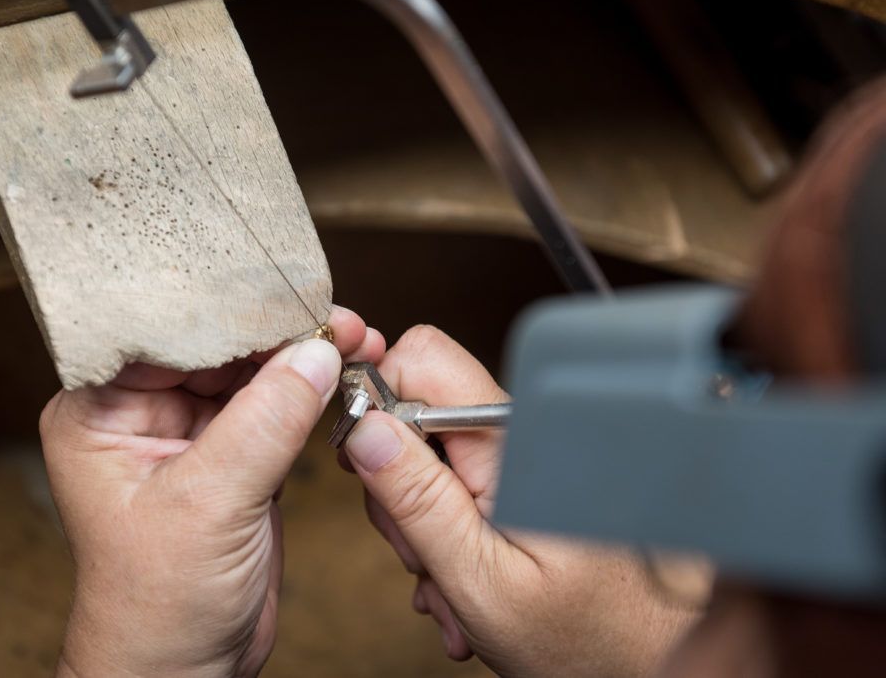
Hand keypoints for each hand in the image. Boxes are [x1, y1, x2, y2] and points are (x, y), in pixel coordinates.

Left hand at [40, 306, 384, 677]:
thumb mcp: (207, 506)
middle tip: (335, 318)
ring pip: (250, 375)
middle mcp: (140, 416)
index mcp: (99, 413)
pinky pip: (274, 409)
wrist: (183, 672)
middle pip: (216, 348)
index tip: (288, 291)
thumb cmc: (155, 607)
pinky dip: (310, 393)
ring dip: (301, 358)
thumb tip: (316, 355)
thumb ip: (264, 424)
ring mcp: (190, 436)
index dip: (231, 311)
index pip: (167, 335)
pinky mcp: (234, 459)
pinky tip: (342, 373)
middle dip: (278, 333)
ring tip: (351, 337)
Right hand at [339, 326, 697, 676]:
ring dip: (420, 524)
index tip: (367, 462)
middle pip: (416, 410)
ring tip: (447, 582)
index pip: (425, 359)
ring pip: (427, 457)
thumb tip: (367, 429)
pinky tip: (462, 582)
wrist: (639, 665)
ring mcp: (518, 463)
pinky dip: (443, 537)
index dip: (381, 402)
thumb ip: (418, 501)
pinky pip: (453, 488)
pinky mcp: (516, 486)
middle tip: (418, 549)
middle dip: (397, 483)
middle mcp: (519, 439)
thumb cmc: (582, 637)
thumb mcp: (479, 579)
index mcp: (513, 444)